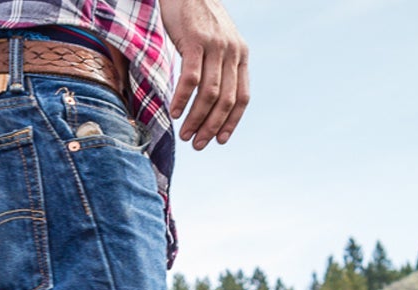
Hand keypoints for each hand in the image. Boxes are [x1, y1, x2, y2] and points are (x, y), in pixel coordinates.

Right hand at [159, 0, 248, 150]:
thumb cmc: (198, 17)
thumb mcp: (217, 41)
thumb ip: (220, 66)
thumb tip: (213, 100)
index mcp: (241, 55)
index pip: (242, 98)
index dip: (232, 123)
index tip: (220, 141)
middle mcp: (232, 52)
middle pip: (226, 100)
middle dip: (212, 127)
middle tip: (198, 144)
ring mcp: (215, 46)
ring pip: (210, 93)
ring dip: (197, 118)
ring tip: (185, 134)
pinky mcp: (195, 40)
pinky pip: (191, 78)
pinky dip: (183, 99)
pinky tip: (175, 112)